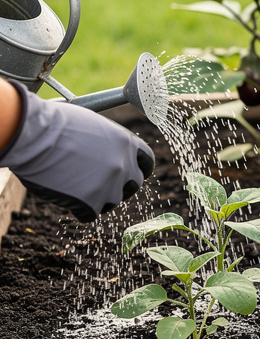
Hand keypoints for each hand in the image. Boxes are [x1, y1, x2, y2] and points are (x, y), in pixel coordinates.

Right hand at [0, 80, 154, 221]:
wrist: (34, 136)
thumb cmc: (56, 124)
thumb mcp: (94, 125)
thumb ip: (110, 141)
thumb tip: (111, 149)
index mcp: (127, 143)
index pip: (146, 162)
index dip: (137, 169)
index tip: (128, 173)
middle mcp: (124, 165)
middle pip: (132, 185)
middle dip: (118, 185)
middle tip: (97, 182)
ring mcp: (109, 186)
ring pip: (111, 201)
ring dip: (97, 197)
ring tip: (74, 184)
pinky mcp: (91, 203)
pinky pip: (90, 214)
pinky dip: (79, 209)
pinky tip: (65, 197)